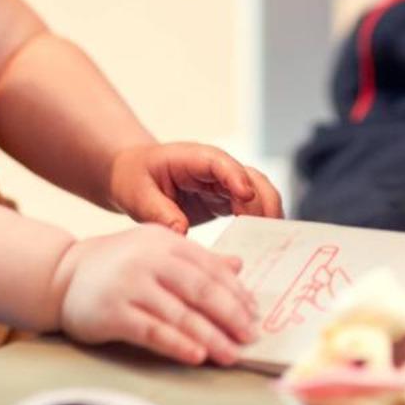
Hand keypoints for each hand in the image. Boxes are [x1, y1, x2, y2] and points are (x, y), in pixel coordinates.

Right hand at [55, 225, 258, 364]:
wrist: (62, 275)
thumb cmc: (118, 264)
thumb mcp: (157, 250)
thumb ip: (197, 259)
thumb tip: (239, 266)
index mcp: (166, 241)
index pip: (210, 268)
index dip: (236, 293)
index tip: (255, 314)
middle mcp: (150, 259)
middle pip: (201, 290)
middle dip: (231, 316)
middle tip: (251, 337)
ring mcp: (130, 285)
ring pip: (180, 313)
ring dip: (211, 336)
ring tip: (232, 354)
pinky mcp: (113, 312)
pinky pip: (152, 331)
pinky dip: (177, 344)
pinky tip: (197, 356)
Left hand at [108, 142, 283, 231]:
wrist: (134, 175)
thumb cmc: (135, 179)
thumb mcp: (138, 194)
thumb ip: (158, 211)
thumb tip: (180, 232)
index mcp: (193, 158)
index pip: (221, 163)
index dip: (236, 177)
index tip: (245, 195)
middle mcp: (216, 168)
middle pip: (251, 178)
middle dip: (262, 202)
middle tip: (266, 232)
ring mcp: (224, 184)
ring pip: (259, 193)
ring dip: (267, 215)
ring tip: (269, 243)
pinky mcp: (226, 201)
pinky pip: (251, 209)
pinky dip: (260, 224)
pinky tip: (262, 245)